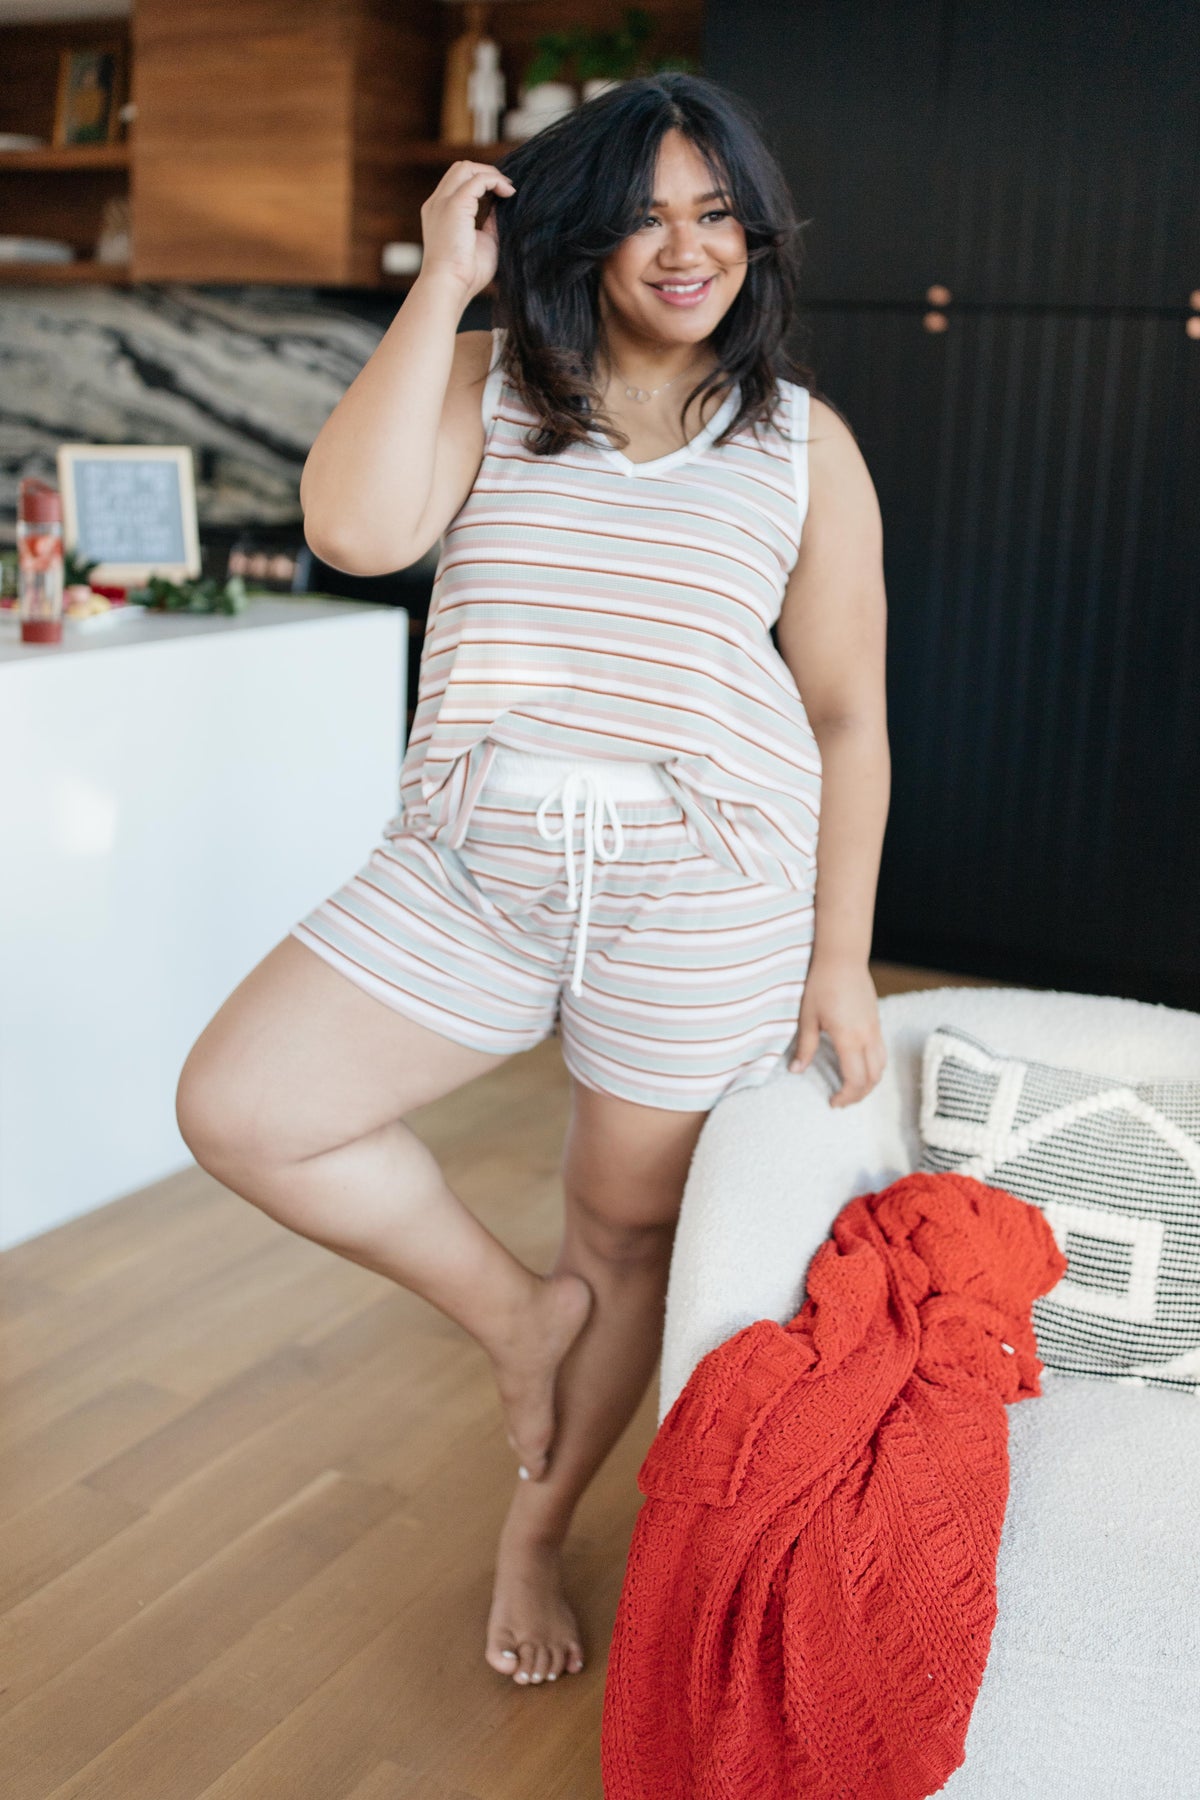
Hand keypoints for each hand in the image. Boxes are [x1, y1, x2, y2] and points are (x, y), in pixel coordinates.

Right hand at [417, 160, 515, 302]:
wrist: (449, 286)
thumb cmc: (466, 275)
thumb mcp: (483, 242)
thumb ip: (490, 223)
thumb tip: (504, 207)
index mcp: (439, 213)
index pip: (458, 183)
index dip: (481, 183)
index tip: (502, 195)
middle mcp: (437, 203)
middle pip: (460, 169)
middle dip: (486, 173)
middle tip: (508, 189)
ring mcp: (443, 202)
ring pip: (466, 168)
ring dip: (491, 174)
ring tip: (509, 190)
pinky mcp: (455, 204)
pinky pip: (478, 179)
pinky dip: (495, 181)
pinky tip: (509, 194)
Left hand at [789, 955, 886, 1106]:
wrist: (843, 957)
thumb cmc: (821, 984)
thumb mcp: (807, 1017)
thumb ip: (805, 1047)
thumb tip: (796, 1070)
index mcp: (849, 1039)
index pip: (855, 1079)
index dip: (846, 1096)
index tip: (833, 1102)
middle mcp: (868, 1037)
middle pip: (873, 1078)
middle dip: (859, 1095)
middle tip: (841, 1100)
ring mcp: (875, 1029)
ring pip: (882, 1066)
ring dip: (869, 1082)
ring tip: (851, 1087)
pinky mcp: (876, 1021)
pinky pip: (881, 1051)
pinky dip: (873, 1067)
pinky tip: (858, 1065)